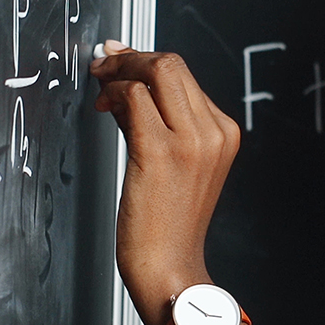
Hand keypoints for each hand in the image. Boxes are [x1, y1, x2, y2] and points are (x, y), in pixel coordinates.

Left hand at [90, 41, 240, 324]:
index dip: (146, 60)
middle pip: (172, 65)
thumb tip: (130, 86)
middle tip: (103, 65)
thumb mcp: (179, 166)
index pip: (185, 76)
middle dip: (131, 57)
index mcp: (223, 133)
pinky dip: (113, 93)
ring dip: (119, 71)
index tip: (120, 60)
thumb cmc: (168, 224)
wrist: (170, 267)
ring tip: (100, 86)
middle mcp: (213, 132)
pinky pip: (134, 98)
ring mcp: (191, 141)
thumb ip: (163, 124)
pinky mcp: (161, 151)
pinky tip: (103, 108)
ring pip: (156, 72)